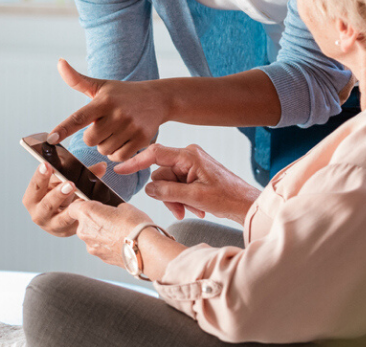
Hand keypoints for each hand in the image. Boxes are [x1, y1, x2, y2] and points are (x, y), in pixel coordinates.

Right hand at [22, 161, 106, 236]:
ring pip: (63, 219)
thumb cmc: (57, 192)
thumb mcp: (59, 180)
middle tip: (70, 184)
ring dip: (73, 209)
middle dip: (58, 194)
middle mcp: (39, 215)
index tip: (47, 165)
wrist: (59, 212)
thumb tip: (101, 166)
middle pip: (47, 205)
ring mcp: (53, 226)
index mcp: (32, 199)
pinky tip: (92, 211)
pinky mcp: (68, 232)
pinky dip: (84, 217)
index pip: (35, 187)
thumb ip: (75, 170)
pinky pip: (77, 225)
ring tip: (84, 200)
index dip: (40, 176)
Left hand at [49, 60, 169, 161]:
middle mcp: (117, 114)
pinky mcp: (142, 139)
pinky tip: (122, 139)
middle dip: (92, 136)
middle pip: (90, 139)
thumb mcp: (101, 85)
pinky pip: (119, 157)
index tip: (51, 139)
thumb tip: (60, 62)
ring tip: (115, 131)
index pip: (79, 117)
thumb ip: (77, 80)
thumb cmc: (123, 93)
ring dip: (105, 145)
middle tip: (103, 125)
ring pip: (104, 150)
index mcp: (104, 100)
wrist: (158, 98)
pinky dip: (117, 153)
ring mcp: (131, 127)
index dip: (63, 129)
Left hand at [67, 198, 152, 267]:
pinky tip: (121, 242)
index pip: (74, 207)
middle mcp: (84, 230)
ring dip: (100, 233)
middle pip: (83, 222)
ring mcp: (91, 246)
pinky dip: (107, 244)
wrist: (145, 250)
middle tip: (111, 218)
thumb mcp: (125, 207)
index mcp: (87, 213)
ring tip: (119, 232)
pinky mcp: (100, 257)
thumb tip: (113, 212)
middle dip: (94, 220)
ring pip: (91, 236)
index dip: (83, 205)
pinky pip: (99, 246)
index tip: (94, 205)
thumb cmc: (136, 226)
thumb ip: (112, 208)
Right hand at [115, 144, 260, 223]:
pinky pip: (178, 185)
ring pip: (168, 183)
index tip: (119, 168)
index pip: (154, 154)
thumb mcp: (195, 197)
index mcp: (189, 156)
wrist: (246, 204)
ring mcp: (191, 165)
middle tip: (180, 211)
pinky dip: (183, 199)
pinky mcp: (194, 173)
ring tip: (192, 211)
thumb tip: (149, 189)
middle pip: (161, 175)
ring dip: (176, 200)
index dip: (135, 161)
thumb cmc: (228, 198)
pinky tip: (196, 208)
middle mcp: (188, 156)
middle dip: (167, 196)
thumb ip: (168, 191)